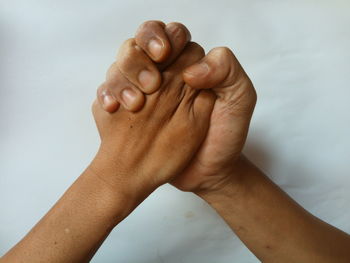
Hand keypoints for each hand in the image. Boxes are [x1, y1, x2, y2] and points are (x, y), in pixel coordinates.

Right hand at [97, 21, 256, 193]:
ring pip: (119, 67)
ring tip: (134, 104)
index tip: (163, 55)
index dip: (162, 38)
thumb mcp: (239, 99)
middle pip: (137, 46)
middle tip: (151, 84)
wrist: (207, 172)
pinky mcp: (128, 110)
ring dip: (121, 79)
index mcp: (188, 65)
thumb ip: (226, 70)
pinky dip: (106, 96)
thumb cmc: (225, 135)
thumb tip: (190, 69)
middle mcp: (163, 74)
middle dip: (137, 59)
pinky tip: (113, 109)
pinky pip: (108, 93)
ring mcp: (142, 92)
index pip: (169, 35)